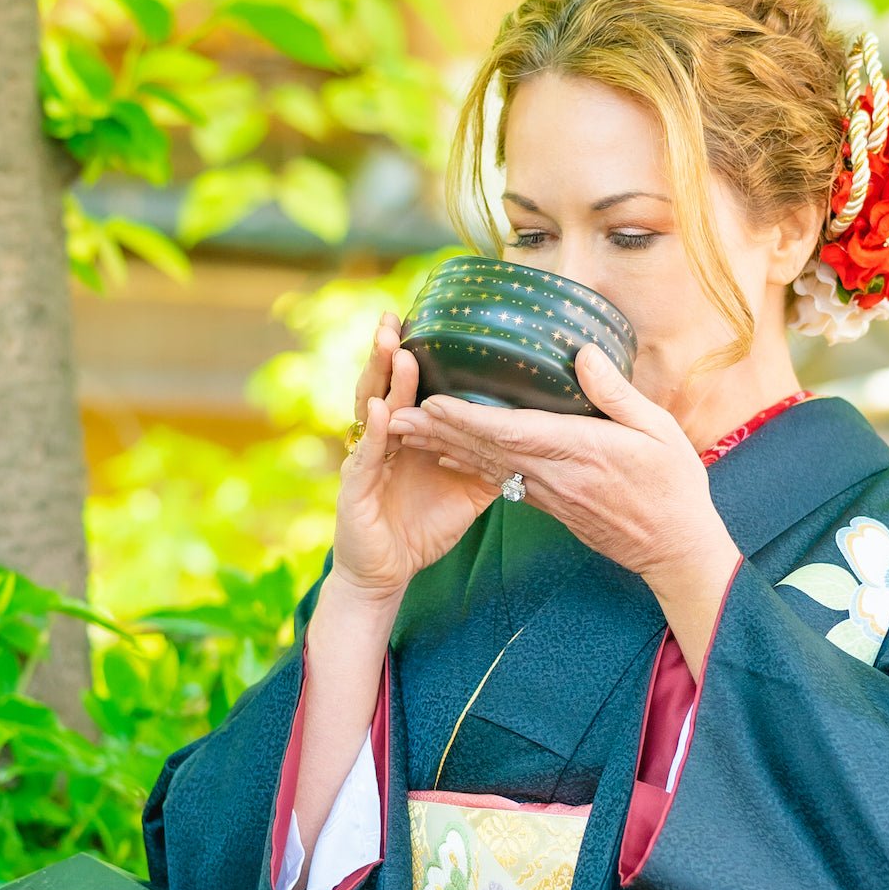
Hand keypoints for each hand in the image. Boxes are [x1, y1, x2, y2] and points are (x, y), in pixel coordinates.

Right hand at [331, 311, 500, 600]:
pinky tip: (383, 409)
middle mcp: (383, 439)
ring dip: (382, 377)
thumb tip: (532, 441)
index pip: (409, 386)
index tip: (424, 318)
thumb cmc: (423, 527)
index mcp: (407, 435)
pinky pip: (365, 454)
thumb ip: (493, 461)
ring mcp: (367, 459)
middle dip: (389, 351)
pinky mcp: (356, 487)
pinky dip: (375, 430)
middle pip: (385, 385)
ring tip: (392, 345)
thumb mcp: (468, 489)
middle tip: (397, 316)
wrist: (388, 572)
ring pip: (371, 409)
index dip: (415, 353)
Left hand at [386, 342, 731, 585]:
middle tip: (392, 415)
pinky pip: (500, 482)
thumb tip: (582, 353)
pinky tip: (445, 457)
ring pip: (486, 467)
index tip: (432, 401)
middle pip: (485, 450)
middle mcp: (555, 477)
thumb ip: (616, 392)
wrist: (676, 550)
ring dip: (442, 448)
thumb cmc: (674, 486)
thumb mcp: (659, 430)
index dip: (467, 418)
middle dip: (436, 431)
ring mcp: (550, 495)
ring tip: (404, 431)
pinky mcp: (551, 507)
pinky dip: (469, 466)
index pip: (512, 433)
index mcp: (581, 452)